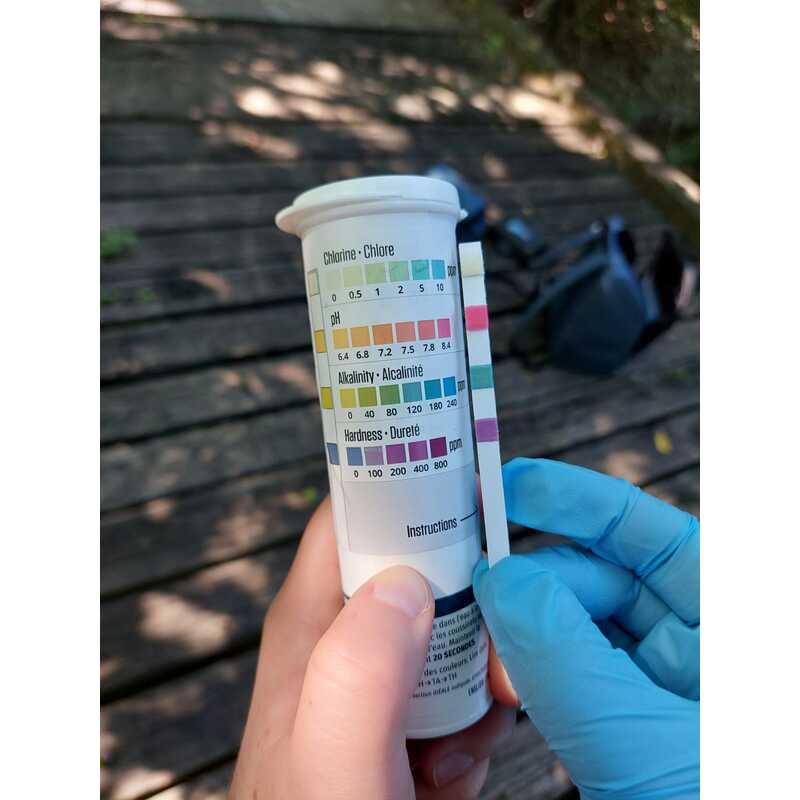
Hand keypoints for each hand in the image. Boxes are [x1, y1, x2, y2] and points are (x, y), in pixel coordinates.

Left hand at [230, 496, 515, 799]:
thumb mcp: (333, 756)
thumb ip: (360, 667)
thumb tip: (409, 580)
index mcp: (313, 618)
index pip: (357, 515)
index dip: (412, 491)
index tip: (475, 499)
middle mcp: (345, 638)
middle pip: (424, 567)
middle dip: (473, 603)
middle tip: (490, 658)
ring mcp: (381, 682)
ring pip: (456, 630)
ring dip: (482, 672)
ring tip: (465, 736)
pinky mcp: (409, 723)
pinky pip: (464, 689)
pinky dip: (479, 719)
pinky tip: (455, 770)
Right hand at [473, 458, 698, 799]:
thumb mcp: (654, 749)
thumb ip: (571, 661)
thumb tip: (502, 580)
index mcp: (735, 626)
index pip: (649, 533)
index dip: (574, 500)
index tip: (505, 486)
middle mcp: (700, 648)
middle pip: (598, 579)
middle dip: (534, 582)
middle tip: (472, 595)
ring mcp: (662, 690)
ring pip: (574, 630)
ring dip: (524, 636)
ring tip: (484, 656)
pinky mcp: (628, 728)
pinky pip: (569, 679)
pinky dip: (531, 677)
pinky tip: (504, 688)